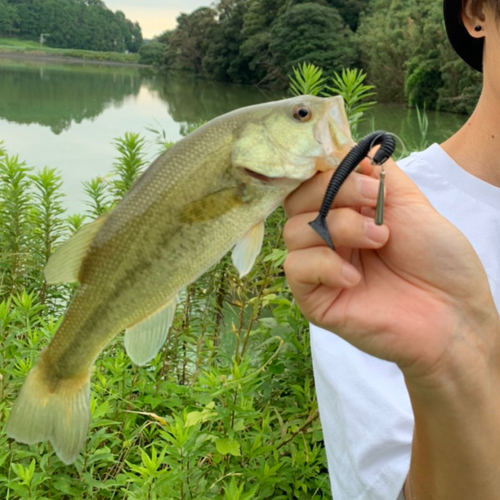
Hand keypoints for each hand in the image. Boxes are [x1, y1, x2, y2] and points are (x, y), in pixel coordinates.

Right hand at [283, 158, 499, 385]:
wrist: (453, 314)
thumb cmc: (438, 259)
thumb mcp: (409, 201)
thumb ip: (374, 173)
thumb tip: (344, 147)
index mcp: (346, 212)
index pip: (311, 181)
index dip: (321, 169)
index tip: (349, 167)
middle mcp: (328, 236)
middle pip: (295, 201)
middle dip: (331, 193)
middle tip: (371, 202)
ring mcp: (320, 268)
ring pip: (294, 232)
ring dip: (338, 229)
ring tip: (379, 240)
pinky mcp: (315, 299)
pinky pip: (296, 269)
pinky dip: (324, 265)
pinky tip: (355, 278)